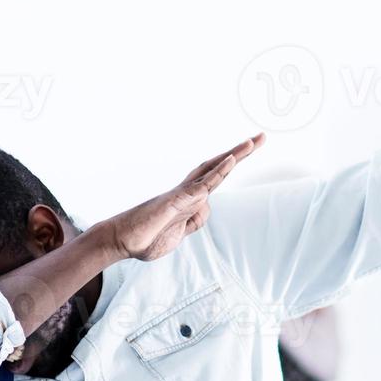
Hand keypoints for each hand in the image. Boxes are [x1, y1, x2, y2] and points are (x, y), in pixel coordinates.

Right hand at [103, 134, 264, 260]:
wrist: (121, 242)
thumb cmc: (145, 239)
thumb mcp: (178, 234)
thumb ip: (193, 221)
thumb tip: (205, 207)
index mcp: (188, 200)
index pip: (214, 179)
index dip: (229, 167)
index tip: (243, 158)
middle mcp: (187, 191)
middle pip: (217, 166)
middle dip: (239, 152)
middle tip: (260, 138)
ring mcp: (182, 193)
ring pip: (213, 169)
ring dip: (234, 155)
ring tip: (253, 141)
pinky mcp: (177, 199)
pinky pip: (202, 182)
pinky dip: (219, 171)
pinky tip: (232, 160)